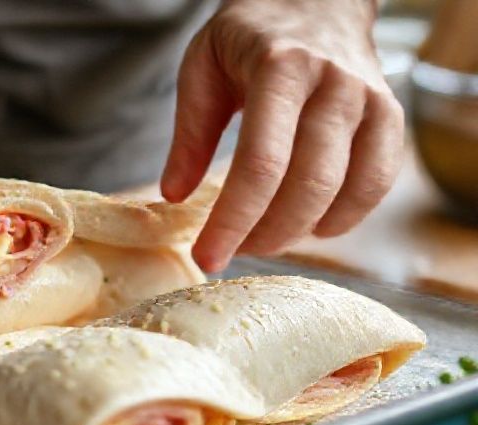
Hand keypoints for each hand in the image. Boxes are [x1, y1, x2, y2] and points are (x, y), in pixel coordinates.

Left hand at [161, 0, 402, 271]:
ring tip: (262, 238)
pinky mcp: (391, 117)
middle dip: (265, 235)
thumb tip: (175, 196)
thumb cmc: (249, 38)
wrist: (314, 0)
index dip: (233, 221)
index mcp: (280, 69)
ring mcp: (370, 100)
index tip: (207, 257)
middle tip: (231, 252)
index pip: (260, 164)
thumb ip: (190, 133)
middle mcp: (334, 84)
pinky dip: (344, 217)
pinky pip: (377, 184)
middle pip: (307, 185)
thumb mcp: (202, 68)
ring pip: (345, 190)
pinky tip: (310, 226)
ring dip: (299, 231)